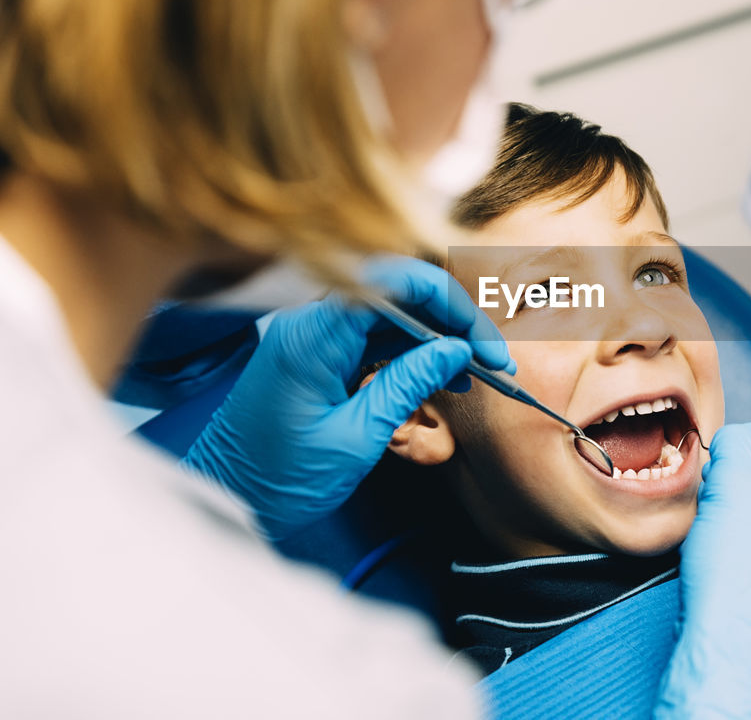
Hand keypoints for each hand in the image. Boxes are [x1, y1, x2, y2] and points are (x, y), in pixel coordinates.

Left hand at [181, 256, 510, 538]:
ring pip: (392, 312)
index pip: (392, 281)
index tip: (482, 341)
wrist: (225, 502)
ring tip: (478, 372)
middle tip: (492, 359)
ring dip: (439, 335)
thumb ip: (407, 384)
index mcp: (313, 336)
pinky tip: (446, 375)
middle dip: (452, 318)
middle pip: (398, 291)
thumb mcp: (356, 438)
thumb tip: (456, 349)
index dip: (448, 302)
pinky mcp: (319, 353)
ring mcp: (314, 335)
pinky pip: (376, 335)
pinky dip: (414, 350)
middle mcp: (311, 323)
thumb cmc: (279, 481)